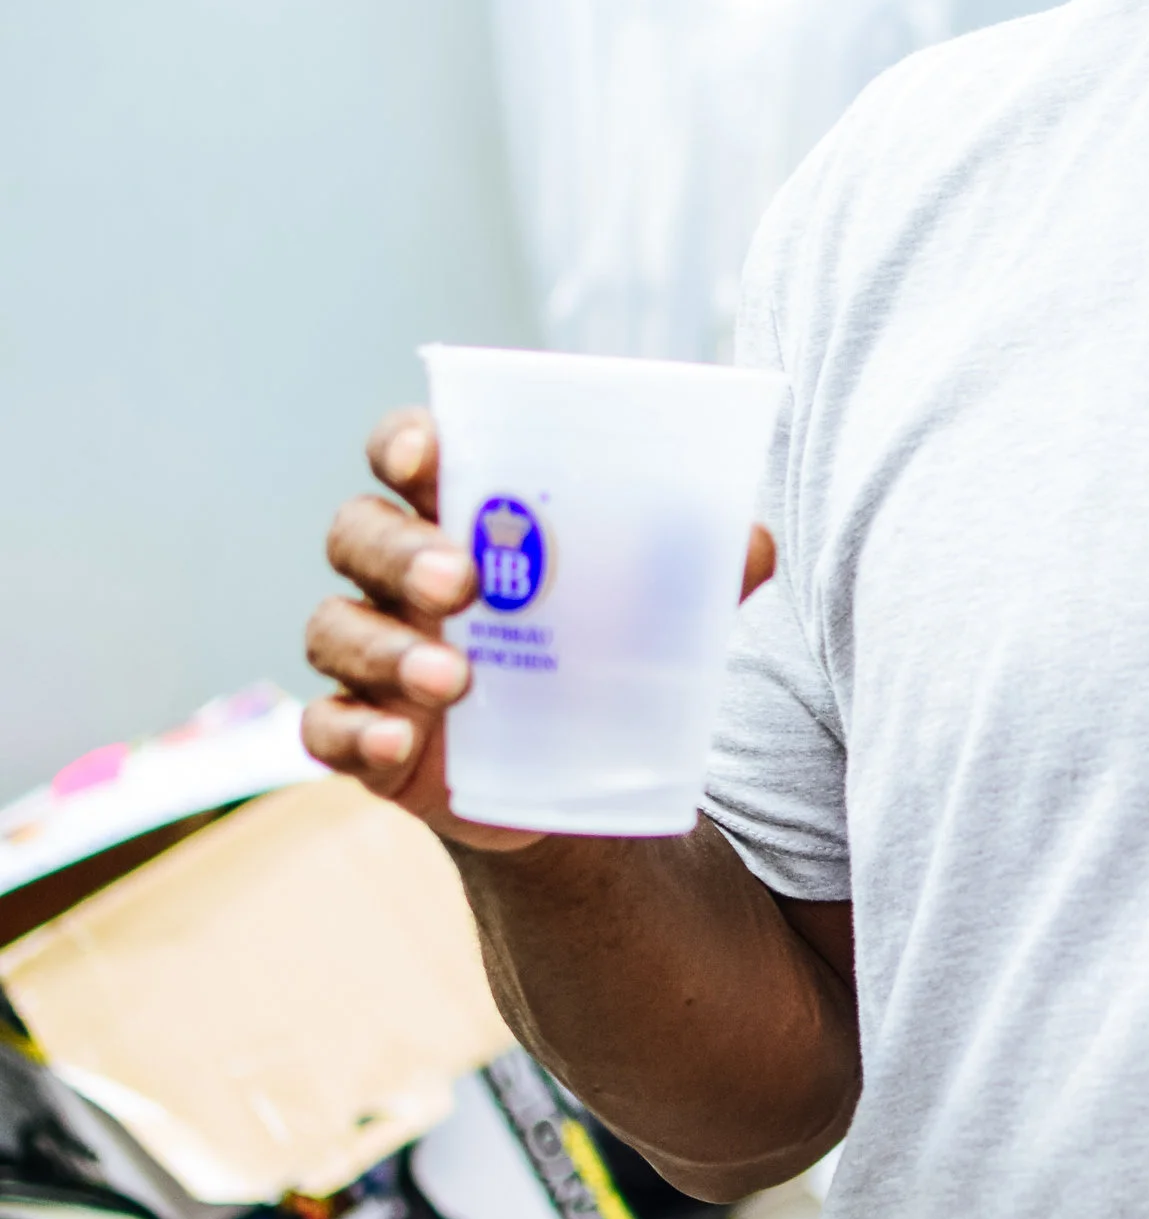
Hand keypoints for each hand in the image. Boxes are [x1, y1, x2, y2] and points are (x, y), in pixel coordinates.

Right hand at [303, 410, 774, 853]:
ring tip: (456, 682)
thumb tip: (753, 543)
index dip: (403, 442)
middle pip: (358, 533)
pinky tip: (395, 745)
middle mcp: (393, 574)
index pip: (405, 454)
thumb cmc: (597, 650)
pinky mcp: (364, 734)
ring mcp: (370, 654)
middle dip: (401, 551)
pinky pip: (325, 727)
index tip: (426, 455)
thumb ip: (694, 571)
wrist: (572, 775)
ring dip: (387, 650)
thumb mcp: (649, 608)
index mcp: (455, 514)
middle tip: (462, 581)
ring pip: (335, 629)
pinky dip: (353, 733)